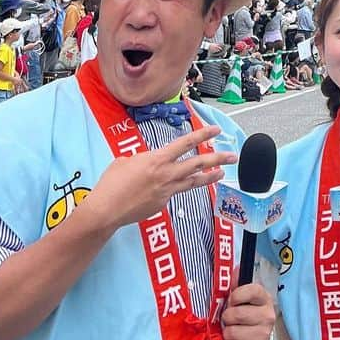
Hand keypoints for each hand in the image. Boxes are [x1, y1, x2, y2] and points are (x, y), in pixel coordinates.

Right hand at [83, 125, 235, 231]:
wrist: (106, 210)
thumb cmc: (111, 183)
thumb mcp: (125, 161)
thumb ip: (142, 159)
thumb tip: (148, 162)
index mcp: (157, 159)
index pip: (185, 143)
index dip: (203, 135)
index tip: (216, 130)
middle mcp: (166, 174)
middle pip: (198, 163)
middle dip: (218, 159)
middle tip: (232, 156)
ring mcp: (167, 191)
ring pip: (194, 181)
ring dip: (209, 176)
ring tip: (222, 173)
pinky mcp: (163, 204)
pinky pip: (174, 193)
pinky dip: (175, 188)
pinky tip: (169, 188)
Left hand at [221, 283, 274, 339]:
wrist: (256, 337)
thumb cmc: (246, 314)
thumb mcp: (242, 296)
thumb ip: (237, 282)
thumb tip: (236, 268)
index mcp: (264, 299)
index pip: (251, 291)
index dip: (236, 296)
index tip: (232, 300)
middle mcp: (268, 316)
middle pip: (236, 314)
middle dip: (226, 318)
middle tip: (229, 320)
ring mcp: (265, 335)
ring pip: (232, 333)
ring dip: (227, 334)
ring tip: (233, 332)